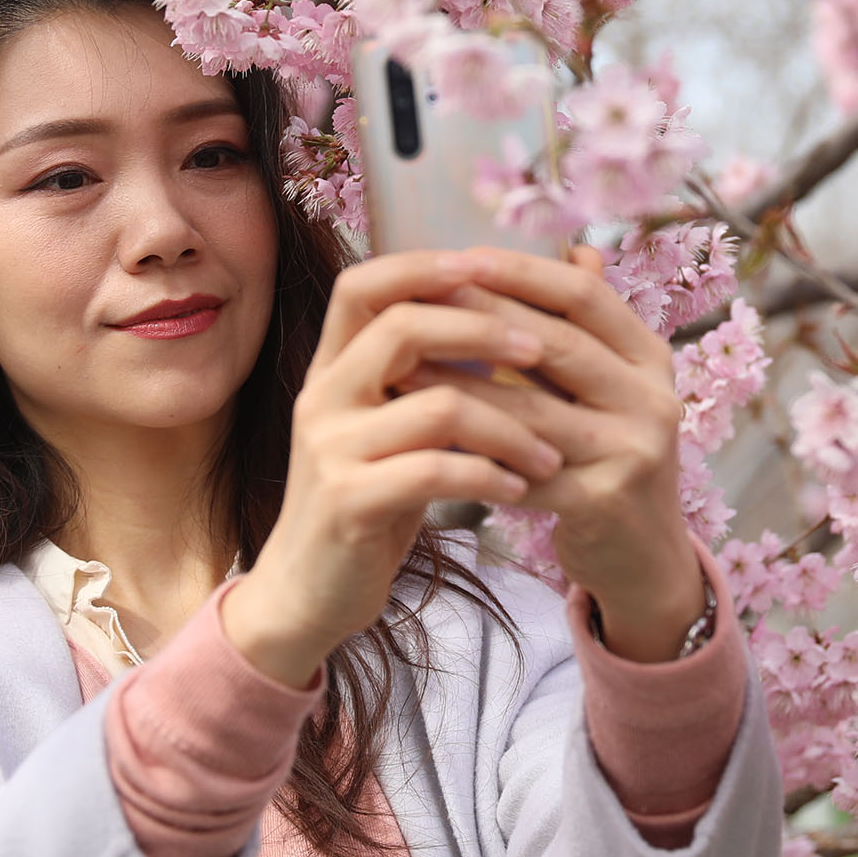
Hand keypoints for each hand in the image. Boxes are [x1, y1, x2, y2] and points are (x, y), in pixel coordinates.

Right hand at [221, 252, 563, 688]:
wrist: (307, 591)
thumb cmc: (367, 498)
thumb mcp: (386, 426)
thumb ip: (424, 374)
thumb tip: (500, 312)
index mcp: (331, 368)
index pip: (363, 284)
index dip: (424, 265)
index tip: (490, 266)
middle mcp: (323, 397)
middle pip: (403, 327)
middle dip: (484, 330)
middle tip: (542, 352)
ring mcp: (331, 449)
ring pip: (436, 405)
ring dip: (510, 426)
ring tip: (550, 451)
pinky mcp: (348, 503)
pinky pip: (435, 471)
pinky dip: (489, 476)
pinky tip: (519, 489)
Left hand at [428, 247, 705, 662]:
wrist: (644, 555)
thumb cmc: (611, 456)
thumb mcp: (615, 386)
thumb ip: (591, 325)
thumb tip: (575, 247)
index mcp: (651, 358)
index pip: (586, 296)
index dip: (523, 272)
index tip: (461, 256)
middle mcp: (652, 399)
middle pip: (559, 344)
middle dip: (482, 317)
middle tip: (420, 299)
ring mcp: (632, 452)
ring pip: (529, 408)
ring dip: (458, 384)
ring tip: (401, 364)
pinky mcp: (601, 502)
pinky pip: (519, 468)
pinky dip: (469, 449)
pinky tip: (423, 436)